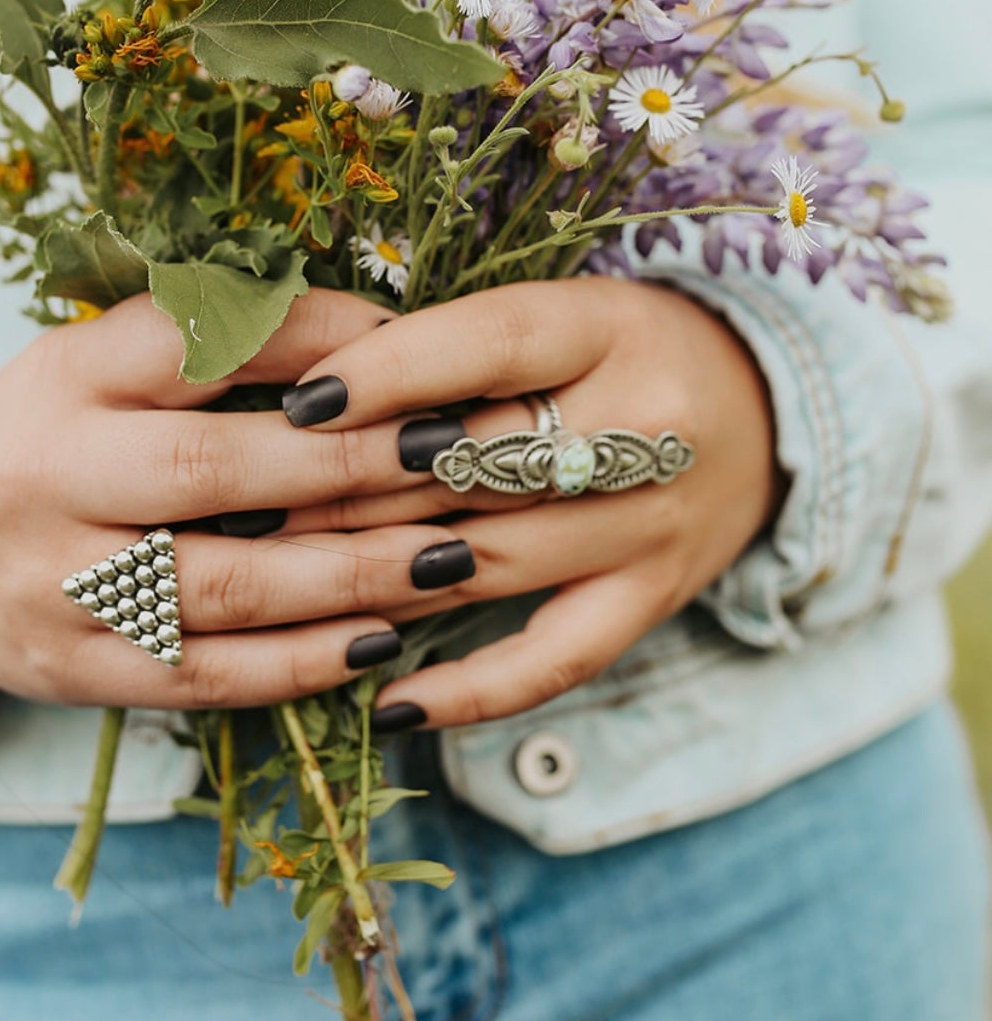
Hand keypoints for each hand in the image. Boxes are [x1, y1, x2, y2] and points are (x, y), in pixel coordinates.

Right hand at [0, 289, 462, 712]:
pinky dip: (302, 663)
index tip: (416, 343)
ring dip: (352, 575)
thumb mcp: (97, 362)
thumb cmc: (46, 435)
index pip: (198, 338)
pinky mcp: (71, 670)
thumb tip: (382, 337)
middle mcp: (48, 475)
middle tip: (460, 455)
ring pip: (222, 586)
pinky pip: (205, 677)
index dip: (315, 337)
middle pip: (214, 470)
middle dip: (352, 465)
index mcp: (64, 375)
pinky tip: (383, 640)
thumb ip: (210, 348)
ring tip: (452, 556)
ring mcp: (53, 584)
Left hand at [271, 277, 779, 728]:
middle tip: (255, 508)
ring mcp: (654, 521)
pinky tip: (391, 704)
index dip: (390, 373)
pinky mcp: (656, 597)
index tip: (300, 403)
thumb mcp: (554, 317)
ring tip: (285, 584)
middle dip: (356, 490)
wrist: (765, 411)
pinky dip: (472, 691)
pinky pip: (556, 659)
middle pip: (480, 464)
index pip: (489, 344)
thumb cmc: (615, 353)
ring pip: (495, 560)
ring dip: (382, 577)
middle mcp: (645, 422)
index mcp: (606, 327)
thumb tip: (304, 407)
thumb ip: (449, 353)